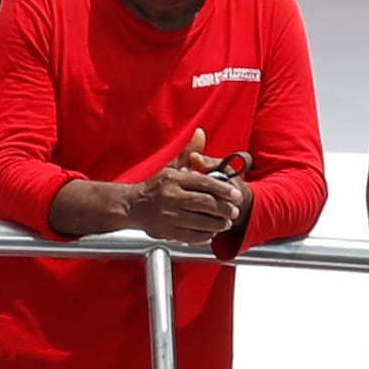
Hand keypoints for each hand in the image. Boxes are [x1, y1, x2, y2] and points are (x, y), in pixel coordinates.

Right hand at [130, 133, 245, 250]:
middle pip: (205, 203)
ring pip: (200, 221)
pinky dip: (205, 235)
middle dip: (224, 209)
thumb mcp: (171, 166)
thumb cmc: (155, 186)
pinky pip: (191, 235)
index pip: (204, 183)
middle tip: (235, 211)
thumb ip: (189, 152)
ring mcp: (167, 216)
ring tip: (226, 222)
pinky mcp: (166, 231)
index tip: (236, 195)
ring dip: (218, 223)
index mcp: (173, 179)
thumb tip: (200, 133)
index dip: (223, 190)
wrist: (132, 206)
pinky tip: (212, 232)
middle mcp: (170, 197)